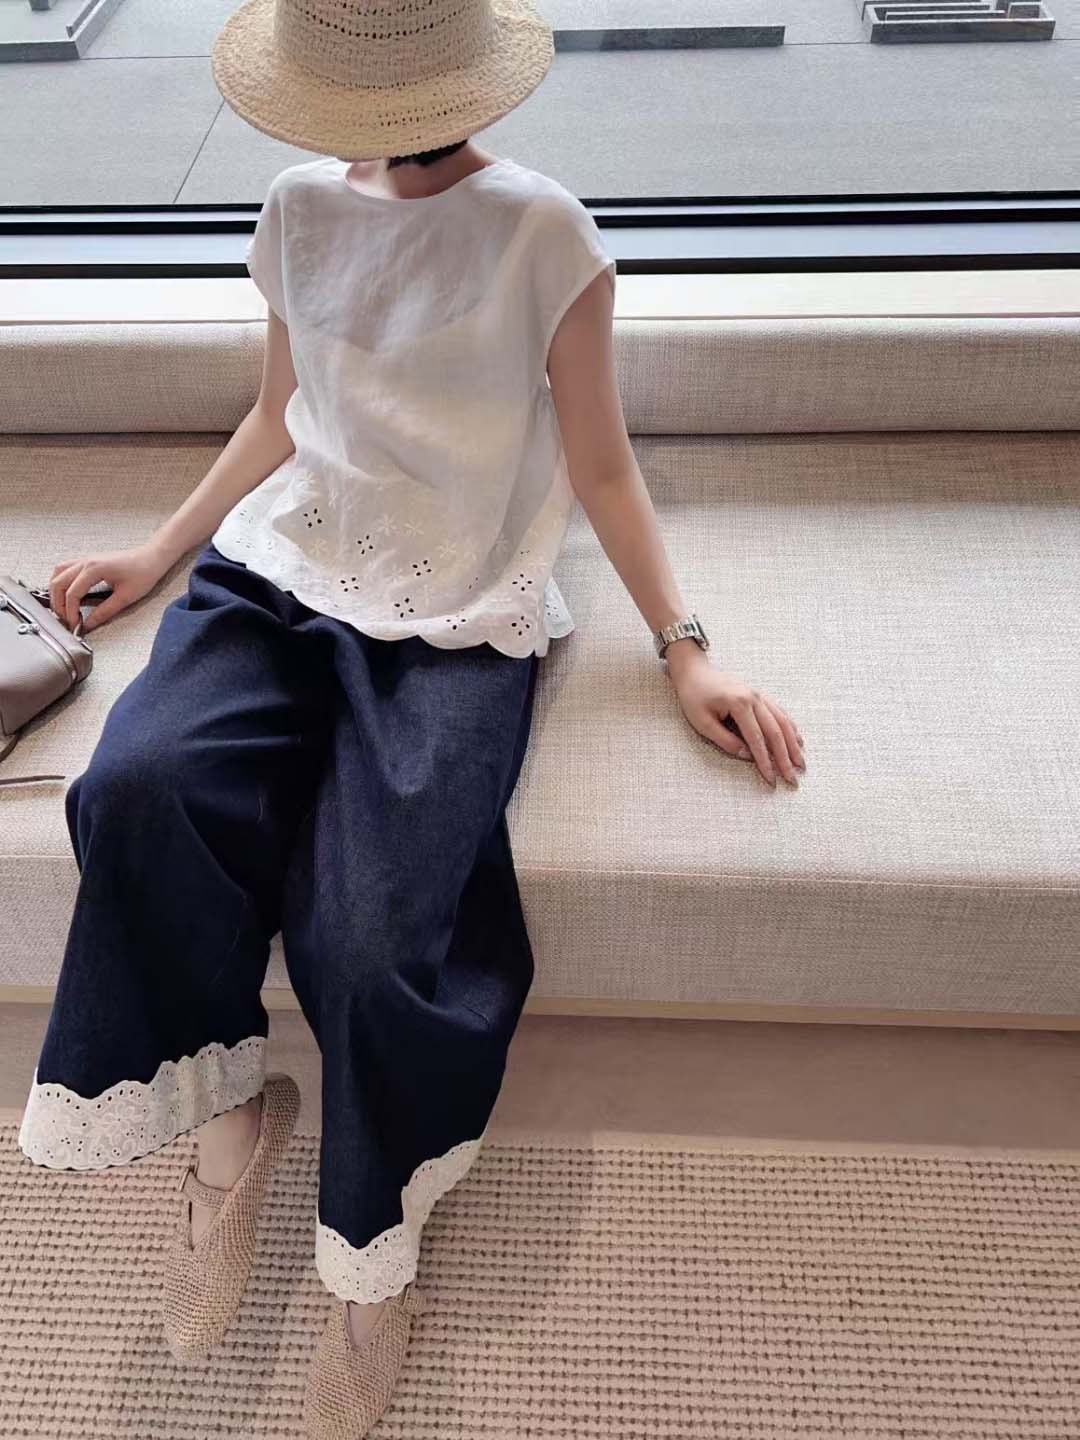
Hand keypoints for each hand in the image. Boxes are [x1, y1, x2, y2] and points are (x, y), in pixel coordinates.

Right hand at [48, 542, 170, 633]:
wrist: (151, 558)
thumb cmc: (143, 573)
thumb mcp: (125, 597)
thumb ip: (104, 612)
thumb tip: (88, 625)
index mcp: (94, 569)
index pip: (72, 593)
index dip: (70, 612)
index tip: (74, 625)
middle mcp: (85, 561)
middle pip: (58, 583)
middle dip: (59, 604)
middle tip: (66, 620)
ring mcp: (85, 559)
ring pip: (58, 574)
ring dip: (56, 592)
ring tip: (64, 609)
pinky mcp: (87, 561)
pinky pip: (64, 569)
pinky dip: (61, 582)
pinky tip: (66, 594)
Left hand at [665, 642, 805, 787]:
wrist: (695, 672)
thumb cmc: (694, 697)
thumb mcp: (702, 722)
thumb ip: (725, 740)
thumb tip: (747, 756)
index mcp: (739, 704)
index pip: (756, 739)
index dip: (765, 761)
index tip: (771, 779)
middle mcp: (754, 698)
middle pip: (775, 732)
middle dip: (785, 758)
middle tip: (792, 779)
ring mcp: (759, 695)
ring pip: (783, 722)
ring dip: (793, 745)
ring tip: (801, 764)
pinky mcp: (760, 695)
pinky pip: (780, 713)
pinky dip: (791, 728)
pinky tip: (798, 740)